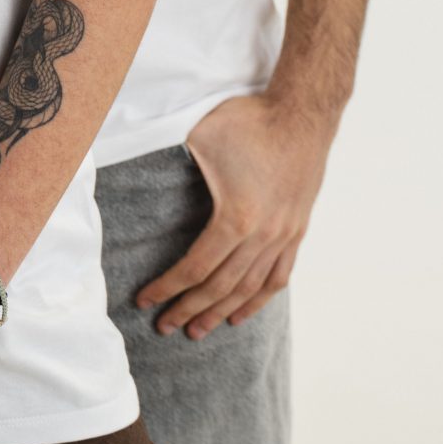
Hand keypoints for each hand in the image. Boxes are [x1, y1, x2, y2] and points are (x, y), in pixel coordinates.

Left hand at [136, 91, 335, 337]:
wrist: (302, 112)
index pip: (194, 267)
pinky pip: (278, 277)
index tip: (144, 300)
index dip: (167, 288)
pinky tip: (240, 315)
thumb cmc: (248, 121)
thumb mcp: (201, 137)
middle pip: (220, 286)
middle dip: (188, 309)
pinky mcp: (296, 231)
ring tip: (197, 331)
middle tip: (164, 328)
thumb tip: (141, 172)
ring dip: (220, 313)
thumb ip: (174, 161)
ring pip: (249, 288)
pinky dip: (258, 301)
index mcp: (236, 218)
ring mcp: (283, 236)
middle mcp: (263, 236)